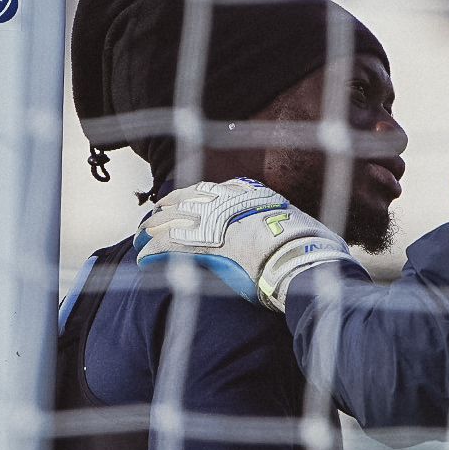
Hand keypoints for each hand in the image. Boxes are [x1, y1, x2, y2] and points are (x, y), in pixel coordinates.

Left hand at [135, 177, 355, 311]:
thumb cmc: (309, 249)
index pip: (212, 190)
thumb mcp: (297, 226)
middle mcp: (229, 200)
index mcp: (250, 193)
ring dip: (152, 230)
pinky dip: (152, 251)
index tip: (182, 204)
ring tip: (139, 240)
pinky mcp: (201, 242)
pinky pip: (167, 244)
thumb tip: (292, 237)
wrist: (302, 259)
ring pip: (172, 219)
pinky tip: (142, 260)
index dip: (192, 198)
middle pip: (187, 199)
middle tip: (151, 220)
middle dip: (166, 210)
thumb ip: (283, 226)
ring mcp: (214, 219)